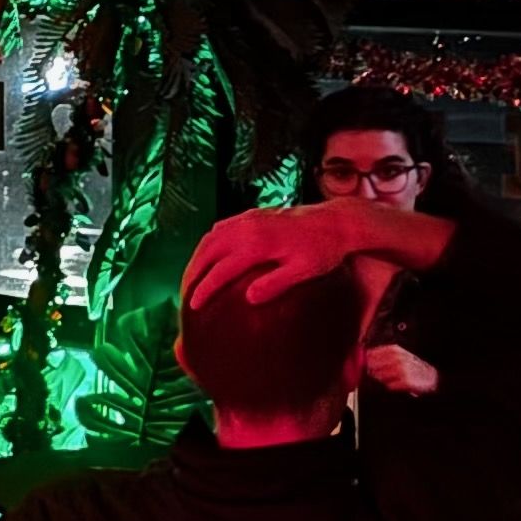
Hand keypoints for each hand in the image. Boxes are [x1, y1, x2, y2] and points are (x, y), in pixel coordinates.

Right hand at [181, 205, 355, 310]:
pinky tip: (209, 256)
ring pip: (210, 238)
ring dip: (197, 257)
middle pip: (207, 252)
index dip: (204, 288)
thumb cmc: (323, 251)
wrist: (336, 221)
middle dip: (192, 273)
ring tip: (191, 277)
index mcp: (257, 244)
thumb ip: (275, 284)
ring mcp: (247, 219)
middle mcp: (246, 228)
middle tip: (184, 294)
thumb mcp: (303, 271)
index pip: (221, 270)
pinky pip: (220, 228)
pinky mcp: (252, 215)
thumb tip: (249, 298)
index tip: (193, 306)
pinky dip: (208, 243)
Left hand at [361, 342, 442, 397]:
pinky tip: (398, 384)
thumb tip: (366, 356)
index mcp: (395, 350)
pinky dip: (392, 386)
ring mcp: (401, 370)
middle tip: (382, 373)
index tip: (368, 364)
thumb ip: (383, 354)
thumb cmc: (413, 366)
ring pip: (380, 377)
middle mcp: (397, 359)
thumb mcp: (400, 355)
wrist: (431, 376)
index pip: (372, 354)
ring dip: (383, 379)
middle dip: (374, 371)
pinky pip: (389, 386)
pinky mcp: (405, 382)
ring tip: (393, 378)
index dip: (368, 360)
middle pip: (373, 366)